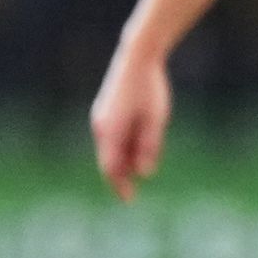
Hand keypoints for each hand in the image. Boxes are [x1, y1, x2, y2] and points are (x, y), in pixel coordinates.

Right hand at [90, 50, 169, 204]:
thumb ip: (149, 146)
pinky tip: (135, 152)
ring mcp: (101, 118)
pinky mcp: (106, 112)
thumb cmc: (150, 89)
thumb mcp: (156, 120)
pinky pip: (111, 137)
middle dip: (120, 177)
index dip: (119, 185)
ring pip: (110, 149)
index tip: (129, 200)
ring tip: (138, 171)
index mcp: (110, 131)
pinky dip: (122, 148)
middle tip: (131, 195)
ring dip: (123, 162)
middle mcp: (101, 127)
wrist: (137, 58)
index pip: (111, 167)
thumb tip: (144, 173)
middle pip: (109, 160)